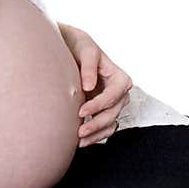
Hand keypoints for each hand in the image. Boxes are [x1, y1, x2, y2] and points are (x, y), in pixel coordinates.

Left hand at [58, 23, 132, 145]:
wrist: (69, 47)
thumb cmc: (79, 45)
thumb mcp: (85, 49)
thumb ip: (89, 67)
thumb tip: (89, 87)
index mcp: (119, 77)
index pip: (115, 95)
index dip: (99, 105)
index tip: (81, 111)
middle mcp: (118, 92)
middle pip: (114, 112)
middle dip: (97, 123)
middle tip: (78, 131)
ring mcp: (111, 103)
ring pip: (110, 124)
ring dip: (96, 134)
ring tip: (79, 141)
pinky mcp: (101, 111)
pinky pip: (104, 128)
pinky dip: (95, 136)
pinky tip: (80, 141)